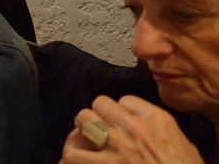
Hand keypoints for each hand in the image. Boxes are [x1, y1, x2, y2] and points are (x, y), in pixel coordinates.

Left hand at [60, 95, 204, 163]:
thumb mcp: (186, 148)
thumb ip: (163, 132)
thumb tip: (147, 128)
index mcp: (157, 120)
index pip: (125, 100)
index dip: (122, 113)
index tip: (123, 125)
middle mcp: (134, 128)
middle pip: (100, 104)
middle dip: (99, 117)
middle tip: (102, 132)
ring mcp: (116, 147)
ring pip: (82, 120)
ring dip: (83, 132)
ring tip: (86, 144)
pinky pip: (72, 154)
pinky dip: (72, 157)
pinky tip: (78, 161)